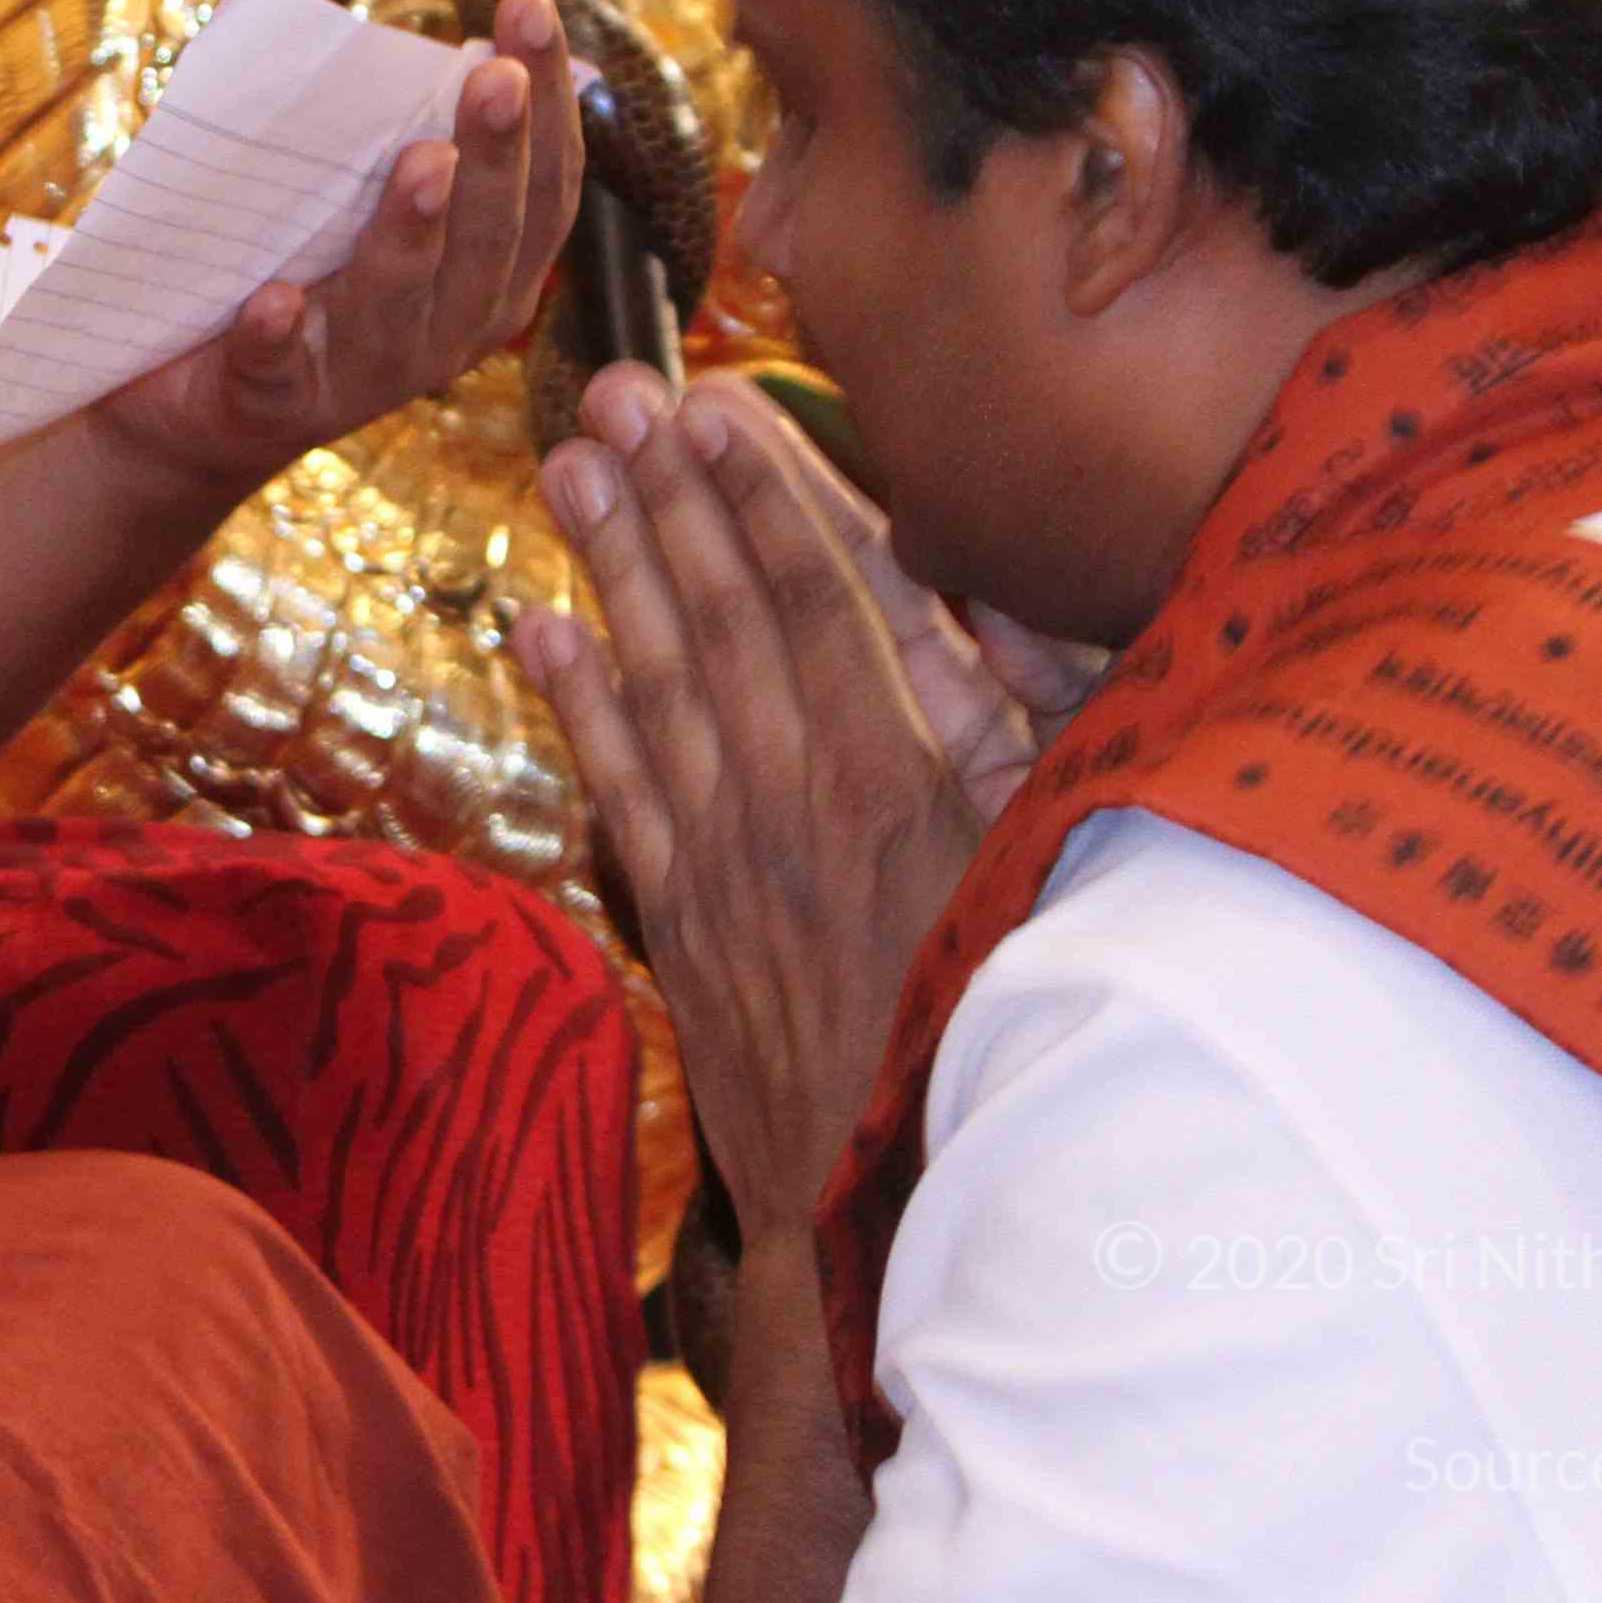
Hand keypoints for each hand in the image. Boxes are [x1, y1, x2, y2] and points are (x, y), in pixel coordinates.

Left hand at [86, 0, 584, 501]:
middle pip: (486, 241)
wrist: (192, 405)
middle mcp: (442, 333)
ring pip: (398, 304)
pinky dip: (277, 335)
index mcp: (483, 278)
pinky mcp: (271, 401)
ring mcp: (360, 375)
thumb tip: (426, 40)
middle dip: (496, 154)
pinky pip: (278, 370)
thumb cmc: (298, 272)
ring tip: (424, 162)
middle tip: (496, 74)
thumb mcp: (357, 204)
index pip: (541, 188)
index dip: (548, 102)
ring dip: (412, 231)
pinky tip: (276, 299)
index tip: (532, 6)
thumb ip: (396, 139)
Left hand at [519, 368, 1010, 1226]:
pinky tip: (543, 626)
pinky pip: (624, 792)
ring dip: (613, 569)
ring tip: (569, 469)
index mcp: (909, 776)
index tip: (718, 406)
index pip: (826, 601)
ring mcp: (734, 862)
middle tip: (613, 394)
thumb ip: (1029, 732)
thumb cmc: (1019, 1024)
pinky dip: (580, 705)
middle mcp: (807, 802)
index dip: (767, 498)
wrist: (916, 1208)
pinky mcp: (689, 924)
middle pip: (727, 619)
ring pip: (662, 684)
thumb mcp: (1058, 863)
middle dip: (671, 499)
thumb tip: (984, 605)